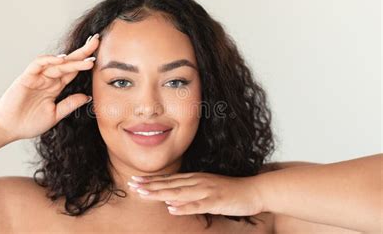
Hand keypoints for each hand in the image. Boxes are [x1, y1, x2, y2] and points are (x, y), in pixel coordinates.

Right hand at [0, 34, 99, 141]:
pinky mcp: (27, 77)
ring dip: (72, 59)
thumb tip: (88, 97)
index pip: (74, 70)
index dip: (85, 63)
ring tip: (87, 56)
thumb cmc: (29, 122)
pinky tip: (62, 59)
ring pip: (57, 63)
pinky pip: (38, 64)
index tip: (100, 57)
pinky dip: (49, 60)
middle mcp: (48, 79)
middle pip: (68, 62)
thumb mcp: (55, 115)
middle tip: (97, 41)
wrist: (8, 129)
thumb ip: (69, 104)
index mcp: (56, 87)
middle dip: (83, 52)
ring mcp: (38, 77)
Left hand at [127, 172, 263, 215]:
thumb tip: (170, 200)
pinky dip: (184, 207)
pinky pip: (198, 205)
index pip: (169, 179)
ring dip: (160, 193)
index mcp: (196, 178)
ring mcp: (207, 191)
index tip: (135, 180)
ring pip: (179, 192)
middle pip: (169, 184)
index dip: (151, 180)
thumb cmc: (231, 191)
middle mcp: (198, 182)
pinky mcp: (216, 201)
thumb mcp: (207, 189)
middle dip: (149, 185)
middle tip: (132, 185)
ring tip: (144, 194)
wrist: (255, 190)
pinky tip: (171, 208)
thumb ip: (189, 193)